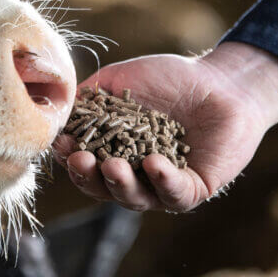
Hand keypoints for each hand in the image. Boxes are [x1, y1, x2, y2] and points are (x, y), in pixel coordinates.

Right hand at [53, 42, 277, 211]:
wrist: (221, 80)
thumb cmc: (170, 78)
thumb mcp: (120, 81)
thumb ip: (89, 96)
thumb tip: (55, 110)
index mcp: (114, 151)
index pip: (86, 163)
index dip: (71, 157)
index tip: (61, 144)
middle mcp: (136, 174)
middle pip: (105, 188)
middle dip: (89, 177)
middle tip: (80, 161)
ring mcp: (164, 184)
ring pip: (137, 198)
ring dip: (121, 185)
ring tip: (114, 166)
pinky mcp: (195, 188)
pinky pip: (176, 194)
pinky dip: (163, 181)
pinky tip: (154, 164)